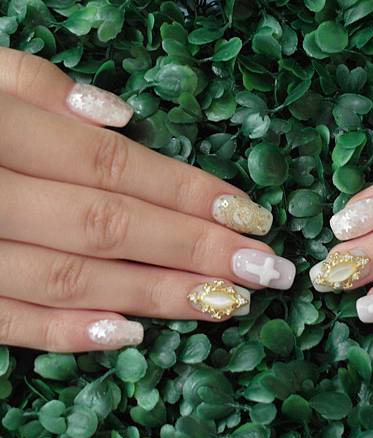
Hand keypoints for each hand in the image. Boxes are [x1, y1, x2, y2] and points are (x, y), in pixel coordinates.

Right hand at [0, 48, 294, 351]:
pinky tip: (127, 335)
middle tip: (265, 270)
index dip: (190, 194)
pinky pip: (2, 321)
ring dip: (155, 294)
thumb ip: (35, 86)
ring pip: (71, 276)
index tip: (252, 216)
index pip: (116, 167)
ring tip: (224, 303)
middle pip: (110, 225)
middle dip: (195, 249)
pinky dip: (64, 331)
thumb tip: (122, 117)